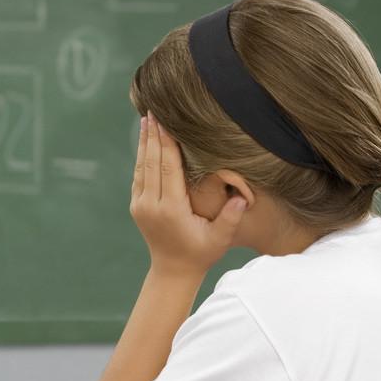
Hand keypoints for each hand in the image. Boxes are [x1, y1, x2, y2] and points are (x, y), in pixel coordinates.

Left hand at [130, 112, 246, 275]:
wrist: (173, 271)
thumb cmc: (201, 253)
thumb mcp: (220, 239)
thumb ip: (230, 218)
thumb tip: (244, 198)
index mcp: (170, 209)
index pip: (168, 167)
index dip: (166, 142)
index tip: (165, 120)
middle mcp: (151, 205)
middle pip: (151, 162)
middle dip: (153, 135)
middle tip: (153, 110)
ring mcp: (140, 205)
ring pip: (141, 167)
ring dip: (145, 142)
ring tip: (147, 119)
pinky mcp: (137, 206)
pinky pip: (139, 176)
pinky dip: (142, 157)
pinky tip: (146, 141)